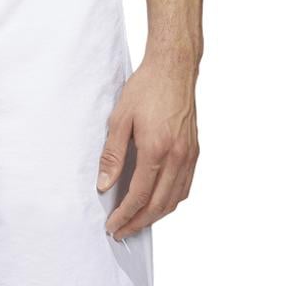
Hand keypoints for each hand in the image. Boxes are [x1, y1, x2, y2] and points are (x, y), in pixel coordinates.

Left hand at [97, 53, 199, 238]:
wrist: (174, 69)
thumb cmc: (146, 88)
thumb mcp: (120, 117)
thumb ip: (113, 154)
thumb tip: (104, 184)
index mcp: (156, 149)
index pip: (139, 195)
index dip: (125, 215)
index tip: (113, 225)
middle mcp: (177, 157)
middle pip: (159, 205)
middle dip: (138, 222)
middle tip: (122, 231)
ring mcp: (189, 156)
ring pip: (175, 200)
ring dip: (156, 216)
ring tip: (137, 221)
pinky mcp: (195, 152)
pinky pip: (185, 187)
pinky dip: (171, 201)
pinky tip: (158, 202)